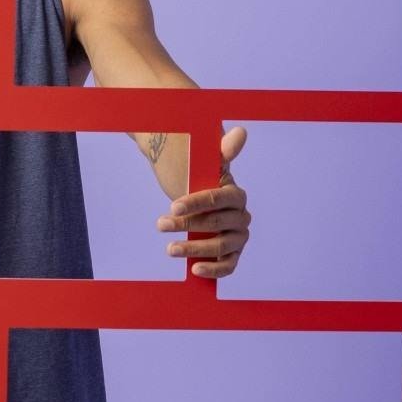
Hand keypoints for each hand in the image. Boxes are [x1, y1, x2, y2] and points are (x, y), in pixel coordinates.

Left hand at [156, 126, 250, 277]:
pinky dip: (214, 270)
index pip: (217, 199)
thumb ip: (223, 151)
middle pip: (216, 224)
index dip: (196, 203)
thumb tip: (240, 131)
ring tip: (169, 248)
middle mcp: (242, 218)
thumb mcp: (209, 164)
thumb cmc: (204, 182)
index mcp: (237, 195)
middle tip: (160, 224)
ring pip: (220, 247)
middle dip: (186, 225)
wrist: (202, 204)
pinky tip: (194, 270)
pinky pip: (228, 266)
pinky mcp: (233, 255)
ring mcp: (239, 239)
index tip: (172, 205)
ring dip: (194, 249)